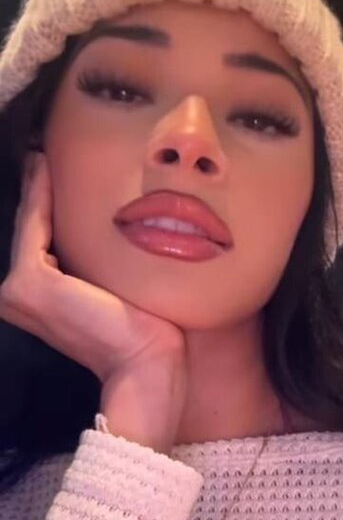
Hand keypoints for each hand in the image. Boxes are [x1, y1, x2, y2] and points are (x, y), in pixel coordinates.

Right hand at [0, 151, 186, 384]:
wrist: (149, 366)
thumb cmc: (148, 334)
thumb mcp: (120, 289)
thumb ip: (104, 265)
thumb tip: (124, 224)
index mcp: (39, 304)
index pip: (43, 245)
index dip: (48, 208)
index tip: (60, 171)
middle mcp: (17, 300)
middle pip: (33, 232)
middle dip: (42, 194)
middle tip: (47, 152)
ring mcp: (19, 293)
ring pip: (32, 225)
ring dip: (39, 188)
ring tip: (46, 154)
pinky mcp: (32, 283)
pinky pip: (36, 225)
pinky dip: (42, 194)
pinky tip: (48, 166)